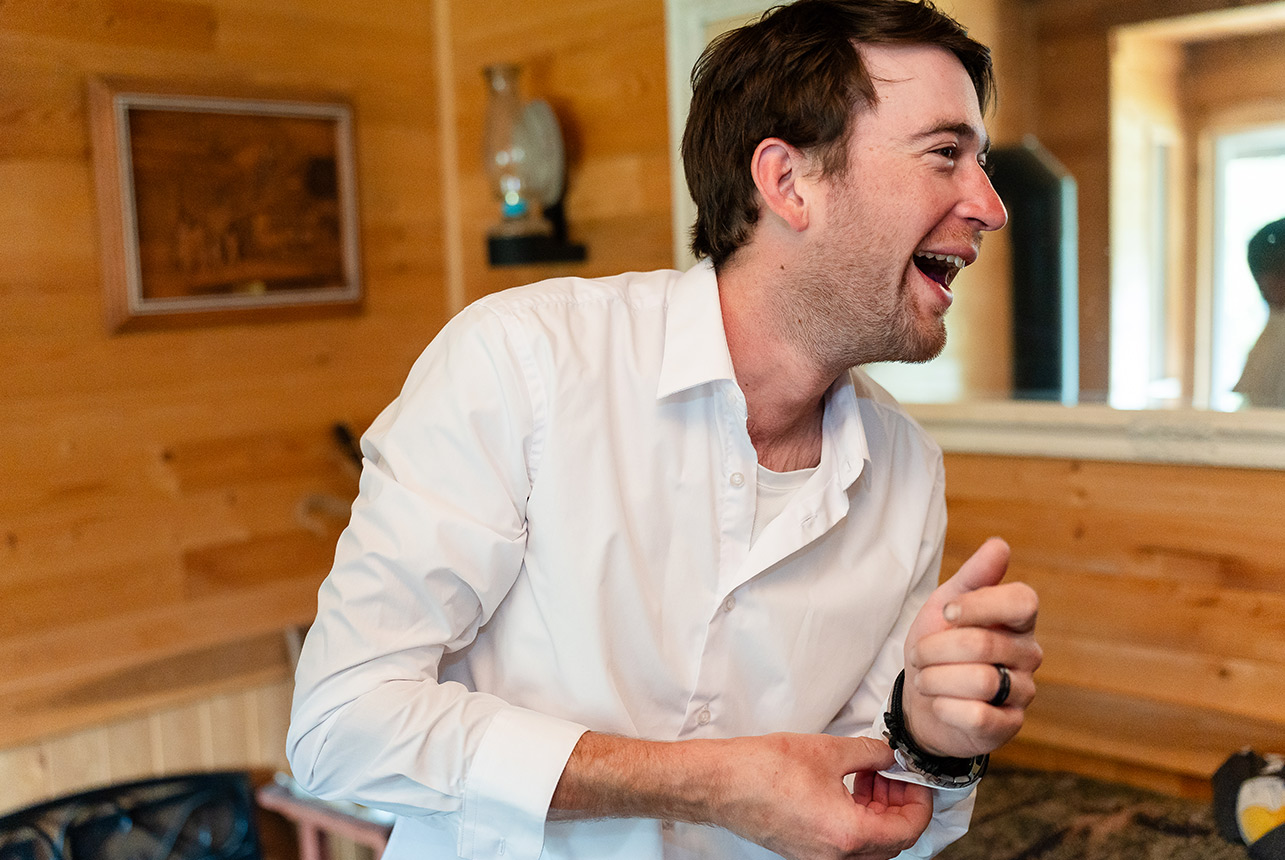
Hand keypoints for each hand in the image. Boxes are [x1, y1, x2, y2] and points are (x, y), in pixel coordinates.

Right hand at [715, 734, 932, 859]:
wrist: (719, 784)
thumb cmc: (761, 770)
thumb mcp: (826, 750)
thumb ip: (868, 752)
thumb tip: (887, 755)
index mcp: (847, 834)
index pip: (908, 829)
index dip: (919, 800)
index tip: (915, 778)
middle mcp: (836, 856)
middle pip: (892, 841)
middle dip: (899, 804)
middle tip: (893, 772)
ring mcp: (819, 858)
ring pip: (870, 844)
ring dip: (878, 811)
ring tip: (869, 774)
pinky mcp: (805, 851)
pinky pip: (846, 842)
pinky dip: (857, 818)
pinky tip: (847, 786)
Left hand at [902, 538, 1040, 757]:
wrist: (921, 701)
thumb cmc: (938, 647)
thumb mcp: (946, 605)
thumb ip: (973, 577)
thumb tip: (1000, 545)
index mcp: (1017, 620)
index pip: (1022, 601)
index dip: (980, 604)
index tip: (948, 612)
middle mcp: (1028, 654)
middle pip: (983, 642)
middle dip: (936, 648)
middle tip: (920, 655)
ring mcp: (1022, 691)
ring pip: (980, 681)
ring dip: (936, 679)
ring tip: (927, 680)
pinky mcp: (1009, 725)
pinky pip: (978, 715)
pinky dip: (946, 707)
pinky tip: (940, 704)